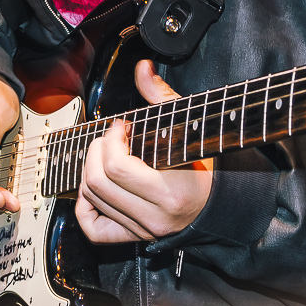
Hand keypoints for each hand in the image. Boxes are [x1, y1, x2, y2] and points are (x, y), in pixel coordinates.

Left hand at [75, 60, 213, 243]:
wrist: (219, 204)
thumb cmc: (205, 165)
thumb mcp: (188, 127)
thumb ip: (162, 97)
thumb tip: (142, 68)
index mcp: (170, 194)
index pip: (116, 168)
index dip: (111, 139)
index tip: (121, 126)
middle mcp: (154, 217)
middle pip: (97, 182)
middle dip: (96, 151)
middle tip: (111, 138)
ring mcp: (143, 230)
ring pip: (92, 199)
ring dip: (90, 170)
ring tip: (106, 154)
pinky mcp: (135, 237)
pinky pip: (95, 230)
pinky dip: (86, 206)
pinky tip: (94, 186)